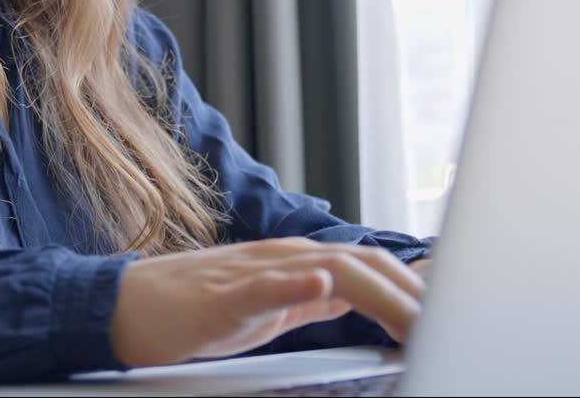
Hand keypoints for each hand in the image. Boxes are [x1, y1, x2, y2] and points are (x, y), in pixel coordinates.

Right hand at [109, 237, 425, 367]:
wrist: (124, 307)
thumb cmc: (191, 311)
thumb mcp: (265, 307)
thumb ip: (307, 298)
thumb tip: (353, 297)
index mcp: (293, 264)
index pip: (368, 266)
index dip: (413, 283)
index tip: (454, 305)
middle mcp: (280, 257)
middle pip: (361, 264)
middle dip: (412, 292)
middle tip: (452, 322)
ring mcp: (251, 272)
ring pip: (326, 269)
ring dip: (377, 291)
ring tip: (416, 315)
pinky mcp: (221, 293)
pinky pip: (262, 284)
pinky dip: (296, 282)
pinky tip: (322, 282)